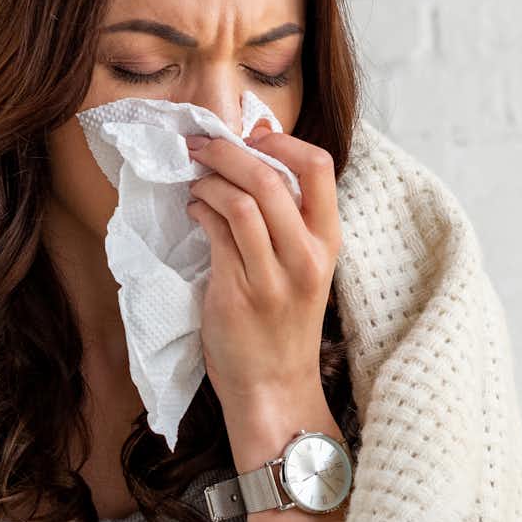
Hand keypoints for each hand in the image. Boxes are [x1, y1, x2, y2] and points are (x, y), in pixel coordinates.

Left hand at [184, 125, 341, 418]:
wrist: (273, 387)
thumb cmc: (284, 322)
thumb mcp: (303, 266)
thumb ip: (288, 216)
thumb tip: (259, 147)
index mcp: (327, 243)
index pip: (319, 168)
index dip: (282, 141)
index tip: (253, 135)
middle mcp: (305, 256)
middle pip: (270, 178)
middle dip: (229, 151)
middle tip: (203, 145)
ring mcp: (272, 276)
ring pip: (241, 202)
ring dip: (210, 180)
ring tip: (196, 182)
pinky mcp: (237, 292)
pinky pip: (216, 232)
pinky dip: (200, 209)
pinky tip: (194, 209)